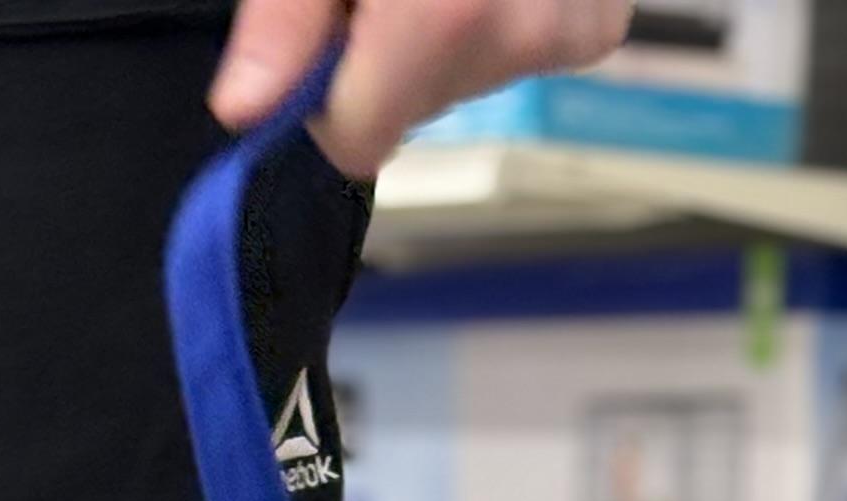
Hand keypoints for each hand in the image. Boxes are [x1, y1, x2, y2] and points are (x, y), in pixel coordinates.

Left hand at [212, 0, 636, 179]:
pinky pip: (523, 54)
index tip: (315, 38)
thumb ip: (286, 15)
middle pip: (411, 109)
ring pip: (464, 81)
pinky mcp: (598, 23)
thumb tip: (248, 105)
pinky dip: (495, 16)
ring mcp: (569, 29)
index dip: (321, 96)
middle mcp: (520, 31)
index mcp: (444, 15)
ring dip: (438, 30)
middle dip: (382, 53)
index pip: (357, 139)